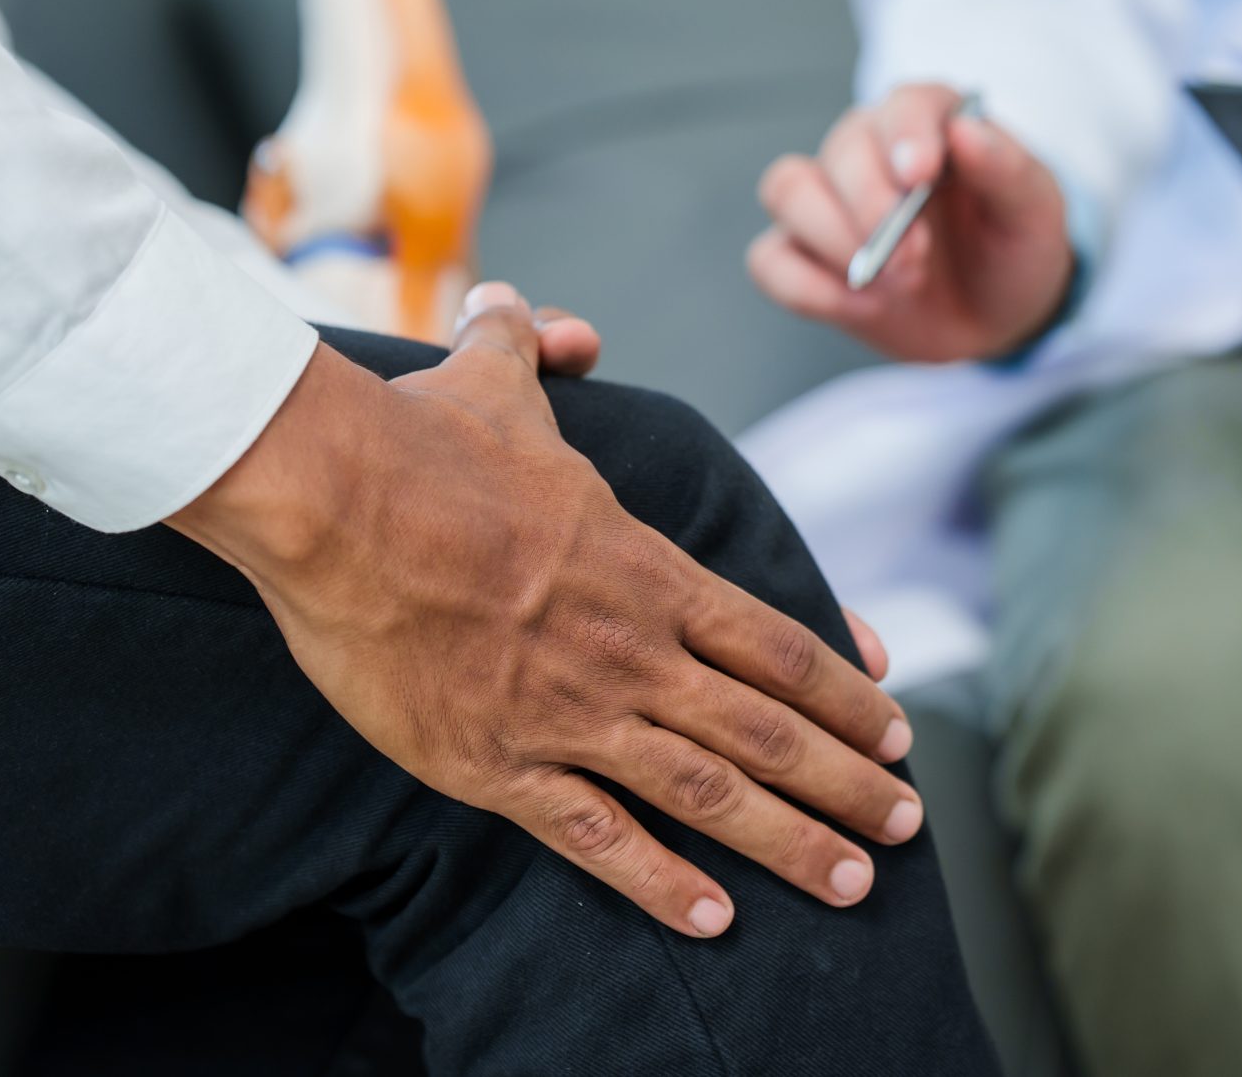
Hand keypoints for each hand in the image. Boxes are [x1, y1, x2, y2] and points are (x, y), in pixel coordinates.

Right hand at [167, 283, 923, 938]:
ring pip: (707, 792)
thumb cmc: (419, 439)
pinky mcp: (496, 762)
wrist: (335, 498)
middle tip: (906, 822)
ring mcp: (570, 712)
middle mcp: (631, 649)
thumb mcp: (496, 377)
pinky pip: (595, 836)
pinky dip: (660, 882)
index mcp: (648, 569)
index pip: (777, 643)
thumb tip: (555, 322)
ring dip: (789, 842)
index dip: (844, 692)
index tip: (896, 727)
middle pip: (768, 729)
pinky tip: (713, 920)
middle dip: (847, 781)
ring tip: (850, 884)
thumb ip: (539, 349)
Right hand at [749, 82, 1076, 362]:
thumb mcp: (1035, 213)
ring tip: (892, 283)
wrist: (998, 318)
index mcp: (930, 124)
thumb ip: (1008, 168)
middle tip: (916, 259)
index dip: (906, 134)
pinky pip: (769, 259)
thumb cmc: (1013, 250)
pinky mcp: (805, 255)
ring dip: (833, 239)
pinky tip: (861, 307)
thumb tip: (966, 131)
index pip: (904, 105)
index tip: (919, 176)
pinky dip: (807, 287)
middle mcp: (870, 150)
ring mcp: (830, 202)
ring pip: (786, 189)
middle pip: (841, 150)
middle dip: (874, 209)